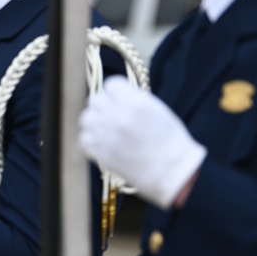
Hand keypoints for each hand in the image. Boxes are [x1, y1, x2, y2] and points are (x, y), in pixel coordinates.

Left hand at [79, 76, 205, 208]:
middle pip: (95, 100)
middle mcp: (117, 115)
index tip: (117, 97)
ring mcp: (106, 134)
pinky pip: (83, 140)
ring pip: (86, 119)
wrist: (173, 171)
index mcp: (135, 102)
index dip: (114, 91)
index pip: (111, 84)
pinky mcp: (100, 152)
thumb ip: (135, 100)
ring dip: (94, 122)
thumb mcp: (158, 110)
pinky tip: (101, 143)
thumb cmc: (171, 141)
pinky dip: (90, 140)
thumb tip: (118, 95)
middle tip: (110, 114)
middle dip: (103, 105)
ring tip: (104, 129)